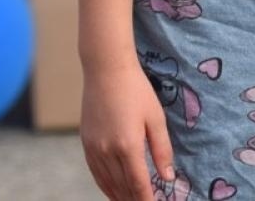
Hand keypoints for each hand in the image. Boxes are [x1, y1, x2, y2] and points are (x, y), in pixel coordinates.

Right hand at [80, 57, 174, 200]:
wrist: (105, 68)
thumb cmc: (136, 89)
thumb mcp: (156, 118)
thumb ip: (162, 150)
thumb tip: (168, 177)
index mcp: (128, 145)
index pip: (139, 185)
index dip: (147, 200)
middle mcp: (108, 150)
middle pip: (122, 187)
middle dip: (134, 200)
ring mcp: (94, 146)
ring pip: (107, 182)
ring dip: (119, 196)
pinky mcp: (86, 141)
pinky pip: (95, 171)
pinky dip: (104, 185)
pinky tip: (112, 190)